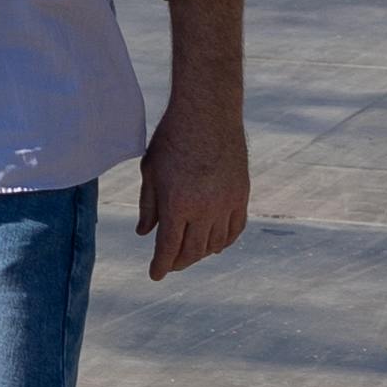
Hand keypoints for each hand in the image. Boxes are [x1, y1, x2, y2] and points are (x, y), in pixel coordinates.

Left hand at [138, 77, 248, 279]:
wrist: (208, 111)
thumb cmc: (172, 137)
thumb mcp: (151, 170)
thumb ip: (148, 205)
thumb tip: (144, 233)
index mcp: (177, 204)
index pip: (168, 248)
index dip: (161, 266)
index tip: (155, 275)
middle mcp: (204, 209)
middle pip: (192, 251)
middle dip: (179, 262)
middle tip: (170, 264)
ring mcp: (226, 203)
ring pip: (215, 244)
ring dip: (200, 253)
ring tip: (189, 253)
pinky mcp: (242, 195)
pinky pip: (235, 229)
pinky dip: (224, 241)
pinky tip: (214, 243)